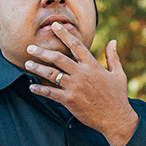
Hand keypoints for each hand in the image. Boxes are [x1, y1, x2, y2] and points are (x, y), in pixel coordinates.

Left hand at [24, 22, 138, 145]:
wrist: (116, 119)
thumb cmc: (118, 96)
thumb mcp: (118, 74)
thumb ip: (113, 56)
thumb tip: (113, 41)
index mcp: (93, 65)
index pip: (76, 45)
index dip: (64, 34)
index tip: (54, 26)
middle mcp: (82, 74)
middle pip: (58, 58)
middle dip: (42, 52)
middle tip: (29, 48)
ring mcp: (75, 87)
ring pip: (52, 74)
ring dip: (37, 68)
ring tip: (27, 64)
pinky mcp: (70, 100)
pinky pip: (51, 93)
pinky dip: (40, 89)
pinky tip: (32, 87)